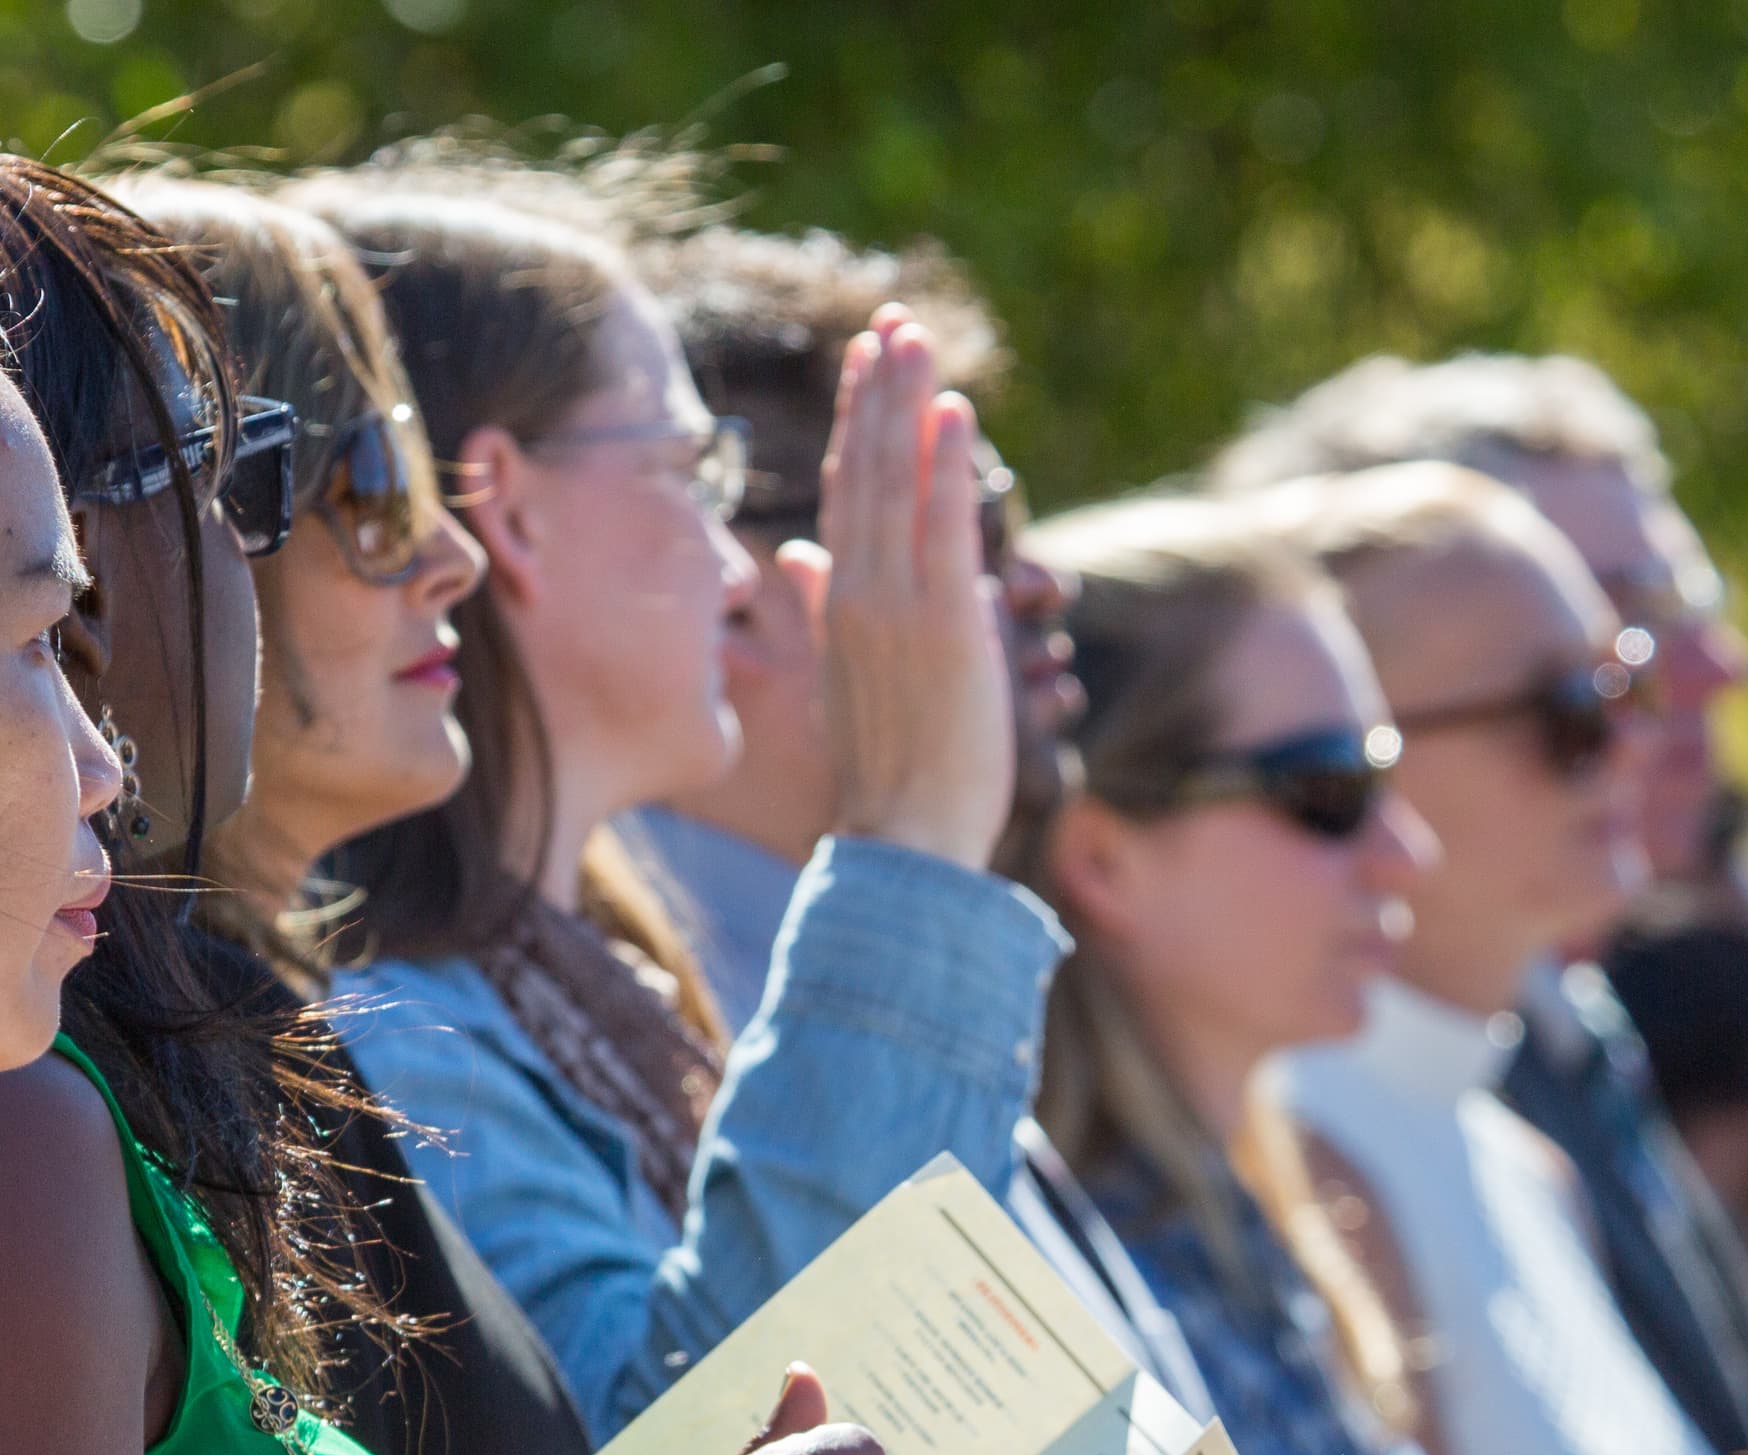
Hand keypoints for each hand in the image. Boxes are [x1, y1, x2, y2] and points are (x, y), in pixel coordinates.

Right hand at [807, 306, 1013, 864]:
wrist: (901, 840)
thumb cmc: (887, 773)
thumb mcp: (846, 679)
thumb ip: (820, 612)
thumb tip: (793, 563)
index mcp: (838, 605)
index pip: (846, 494)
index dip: (859, 422)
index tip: (870, 361)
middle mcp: (857, 596)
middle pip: (864, 472)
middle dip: (879, 391)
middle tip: (894, 320)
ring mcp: (895, 608)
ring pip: (895, 485)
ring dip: (908, 405)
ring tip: (916, 336)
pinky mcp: (942, 627)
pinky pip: (942, 529)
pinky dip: (946, 467)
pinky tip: (954, 410)